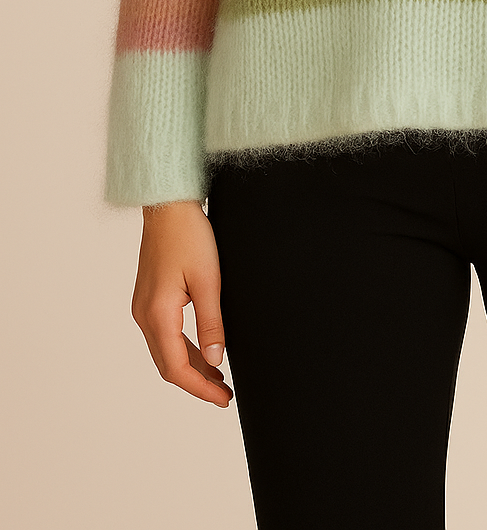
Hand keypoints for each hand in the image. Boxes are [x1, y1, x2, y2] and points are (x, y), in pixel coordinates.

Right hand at [131, 200, 233, 407]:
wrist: (168, 206)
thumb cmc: (189, 236)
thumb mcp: (208, 281)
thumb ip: (211, 323)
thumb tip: (216, 361)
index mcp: (158, 314)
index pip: (177, 368)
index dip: (200, 388)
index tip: (223, 399)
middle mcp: (144, 315)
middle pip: (168, 365)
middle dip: (196, 383)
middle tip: (224, 395)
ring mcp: (143, 307)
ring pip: (165, 351)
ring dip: (191, 367)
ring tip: (218, 379)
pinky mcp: (149, 299)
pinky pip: (164, 335)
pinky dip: (183, 349)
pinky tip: (204, 352)